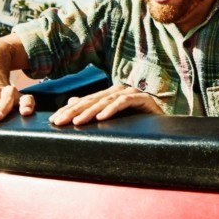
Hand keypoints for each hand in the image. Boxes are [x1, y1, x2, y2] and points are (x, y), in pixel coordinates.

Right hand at [0, 83, 33, 122]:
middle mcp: (8, 92)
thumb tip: (15, 144)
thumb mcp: (14, 110)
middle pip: (6, 99)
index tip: (26, 113)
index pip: (26, 99)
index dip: (27, 105)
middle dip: (1, 108)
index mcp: (19, 98)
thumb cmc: (6, 106)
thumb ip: (15, 123)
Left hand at [48, 84, 164, 126]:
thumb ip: (93, 108)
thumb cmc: (138, 123)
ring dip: (90, 112)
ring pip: (106, 101)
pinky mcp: (143, 99)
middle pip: (92, 100)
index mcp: (110, 94)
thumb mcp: (112, 118)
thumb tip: (71, 101)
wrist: (164, 128)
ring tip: (77, 122)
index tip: (54, 121)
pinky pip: (125, 102)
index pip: (85, 101)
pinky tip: (101, 118)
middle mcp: (119, 90)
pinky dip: (112, 109)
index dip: (69, 110)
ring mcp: (132, 93)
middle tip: (59, 121)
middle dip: (74, 111)